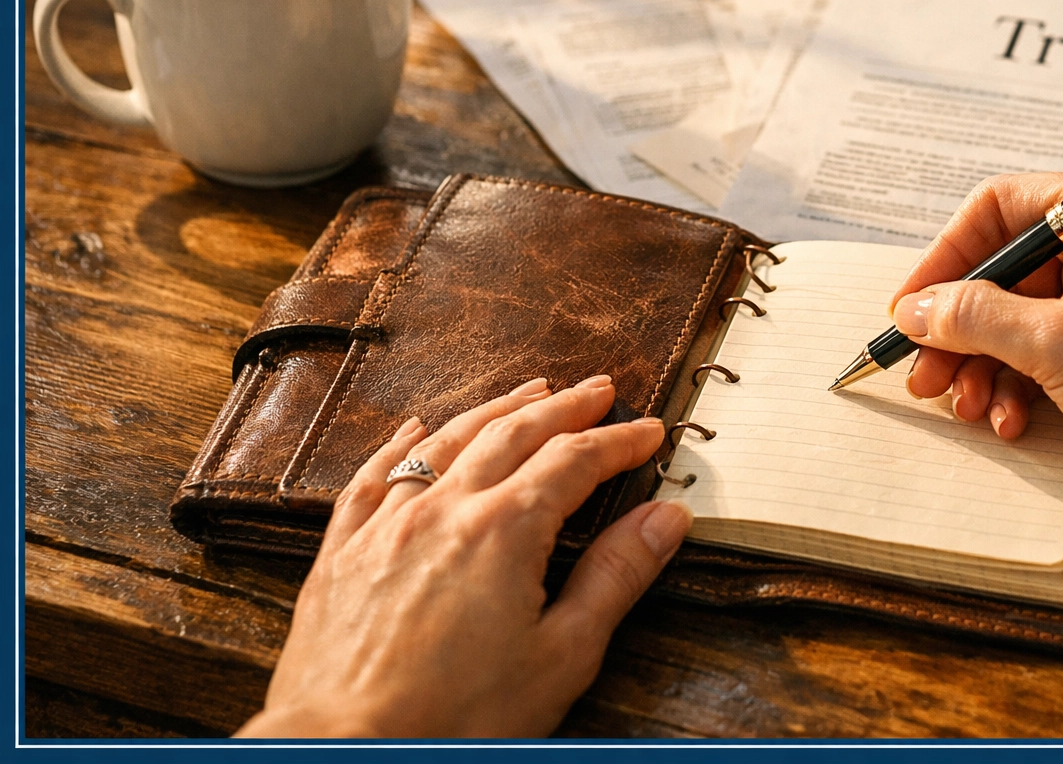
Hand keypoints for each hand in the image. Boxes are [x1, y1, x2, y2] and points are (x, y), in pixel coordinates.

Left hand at [237, 375, 691, 737]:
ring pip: (447, 442)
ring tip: (528, 390)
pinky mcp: (342, 553)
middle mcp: (443, 509)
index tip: (647, 431)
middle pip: (514, 433)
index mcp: (504, 531)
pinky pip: (372, 478)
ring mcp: (385, 526)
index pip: (575, 460)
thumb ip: (616, 577)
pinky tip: (414, 430)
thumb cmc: (455, 720)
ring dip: (495, 410)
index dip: (617, 442)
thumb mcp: (562, 656)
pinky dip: (399, 445)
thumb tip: (664, 518)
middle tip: (598, 391)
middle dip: (564, 407)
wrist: (346, 750)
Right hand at [889, 172, 1062, 607]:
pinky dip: (1018, 384)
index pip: (1004, 207)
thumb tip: (916, 309)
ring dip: (983, 363)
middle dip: (960, 327)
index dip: (949, 255)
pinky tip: (1007, 419)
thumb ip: (976, 316)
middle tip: (924, 370)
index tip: (912, 304)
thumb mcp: (1057, 343)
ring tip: (963, 404)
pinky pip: (1048, 352)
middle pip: (1008, 270)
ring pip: (1021, 317)